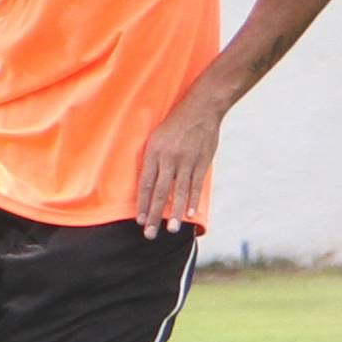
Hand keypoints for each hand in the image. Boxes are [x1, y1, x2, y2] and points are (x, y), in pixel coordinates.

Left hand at [135, 95, 225, 237]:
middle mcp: (169, 158)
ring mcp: (186, 160)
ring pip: (179, 191)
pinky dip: (192, 200)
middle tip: (150, 233)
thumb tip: (147, 183)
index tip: (139, 220)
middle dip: (154, 214)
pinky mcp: (202, 161)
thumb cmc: (176, 124)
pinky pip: (196, 184)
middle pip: (160, 191)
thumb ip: (153, 160)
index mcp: (154, 152)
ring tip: (171, 229)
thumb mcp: (157, 137)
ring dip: (175, 212)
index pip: (145, 183)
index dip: (142, 203)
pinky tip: (189, 213)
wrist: (201, 107)